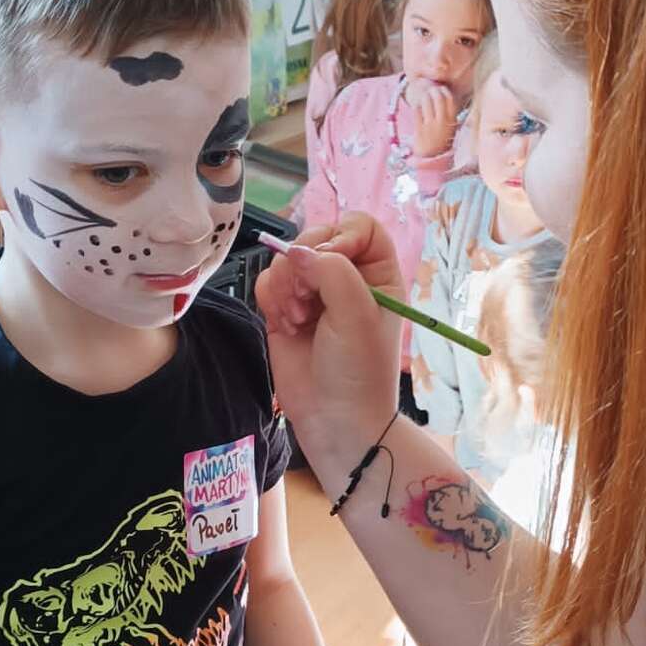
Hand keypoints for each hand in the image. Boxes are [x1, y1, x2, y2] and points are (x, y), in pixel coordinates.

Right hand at [255, 216, 401, 474]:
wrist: (334, 420)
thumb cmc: (359, 370)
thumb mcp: (357, 312)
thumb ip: (331, 269)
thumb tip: (295, 252)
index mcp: (377, 274)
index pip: (360, 226)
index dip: (341, 234)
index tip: (331, 258)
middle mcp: (345, 278)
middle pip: (316, 236)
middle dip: (305, 264)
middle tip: (307, 299)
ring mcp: (313, 293)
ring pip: (286, 259)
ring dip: (286, 286)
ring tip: (298, 319)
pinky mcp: (284, 310)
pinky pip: (268, 282)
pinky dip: (271, 299)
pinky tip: (285, 326)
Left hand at [404, 80, 457, 158]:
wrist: (431, 159)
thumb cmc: (441, 141)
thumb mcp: (451, 129)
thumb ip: (450, 114)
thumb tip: (445, 96)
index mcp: (452, 121)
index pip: (450, 99)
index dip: (444, 90)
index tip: (440, 88)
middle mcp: (442, 122)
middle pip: (438, 98)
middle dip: (433, 90)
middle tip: (429, 89)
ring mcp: (430, 126)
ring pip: (426, 102)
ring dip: (424, 95)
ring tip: (423, 95)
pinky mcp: (419, 129)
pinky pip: (416, 111)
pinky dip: (416, 105)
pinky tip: (417, 106)